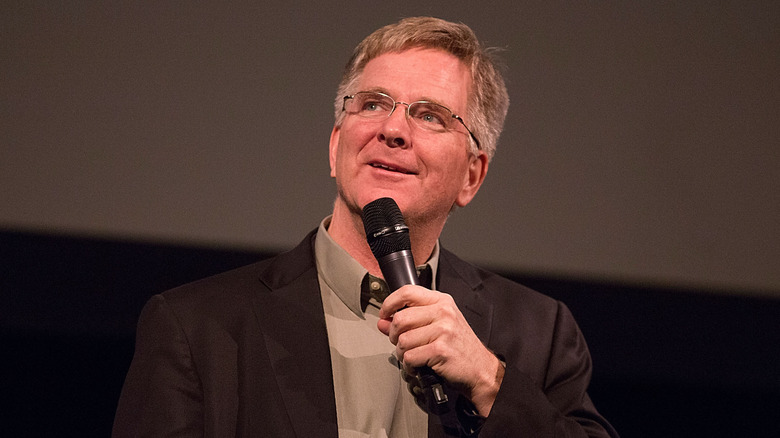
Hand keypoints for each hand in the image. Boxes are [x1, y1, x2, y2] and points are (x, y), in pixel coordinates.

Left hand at [377, 285, 503, 415]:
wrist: (481, 368)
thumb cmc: (459, 346)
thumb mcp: (438, 325)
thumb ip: (410, 321)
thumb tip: (383, 322)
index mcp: (442, 301)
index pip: (407, 292)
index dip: (389, 303)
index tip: (384, 314)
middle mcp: (443, 312)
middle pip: (400, 318)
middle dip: (393, 335)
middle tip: (400, 342)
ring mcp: (443, 331)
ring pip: (403, 340)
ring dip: (402, 353)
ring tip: (412, 355)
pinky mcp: (440, 350)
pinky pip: (410, 357)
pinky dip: (409, 365)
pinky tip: (418, 365)